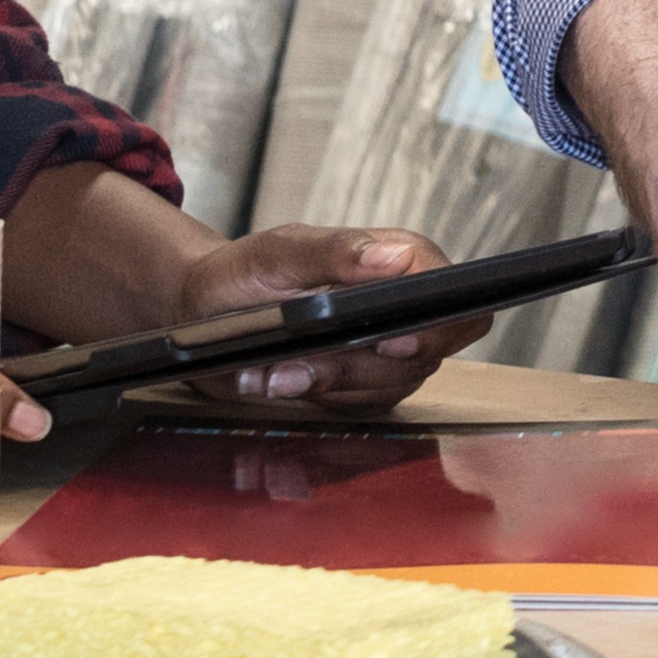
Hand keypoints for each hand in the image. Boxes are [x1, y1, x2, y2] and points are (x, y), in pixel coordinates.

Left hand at [174, 223, 487, 407]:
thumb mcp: (279, 253)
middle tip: (298, 364)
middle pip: (427, 349)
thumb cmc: (244, 274)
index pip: (449, 289)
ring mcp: (387, 350)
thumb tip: (397, 258)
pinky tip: (275, 380)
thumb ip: (338, 251)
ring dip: (327, 383)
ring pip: (392, 384)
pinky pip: (362, 407)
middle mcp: (402, 306)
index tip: (391, 342)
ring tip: (271, 371)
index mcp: (395, 258)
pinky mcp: (366, 386)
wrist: (209, 314)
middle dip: (359, 364)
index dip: (435, 322)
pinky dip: (316, 398)